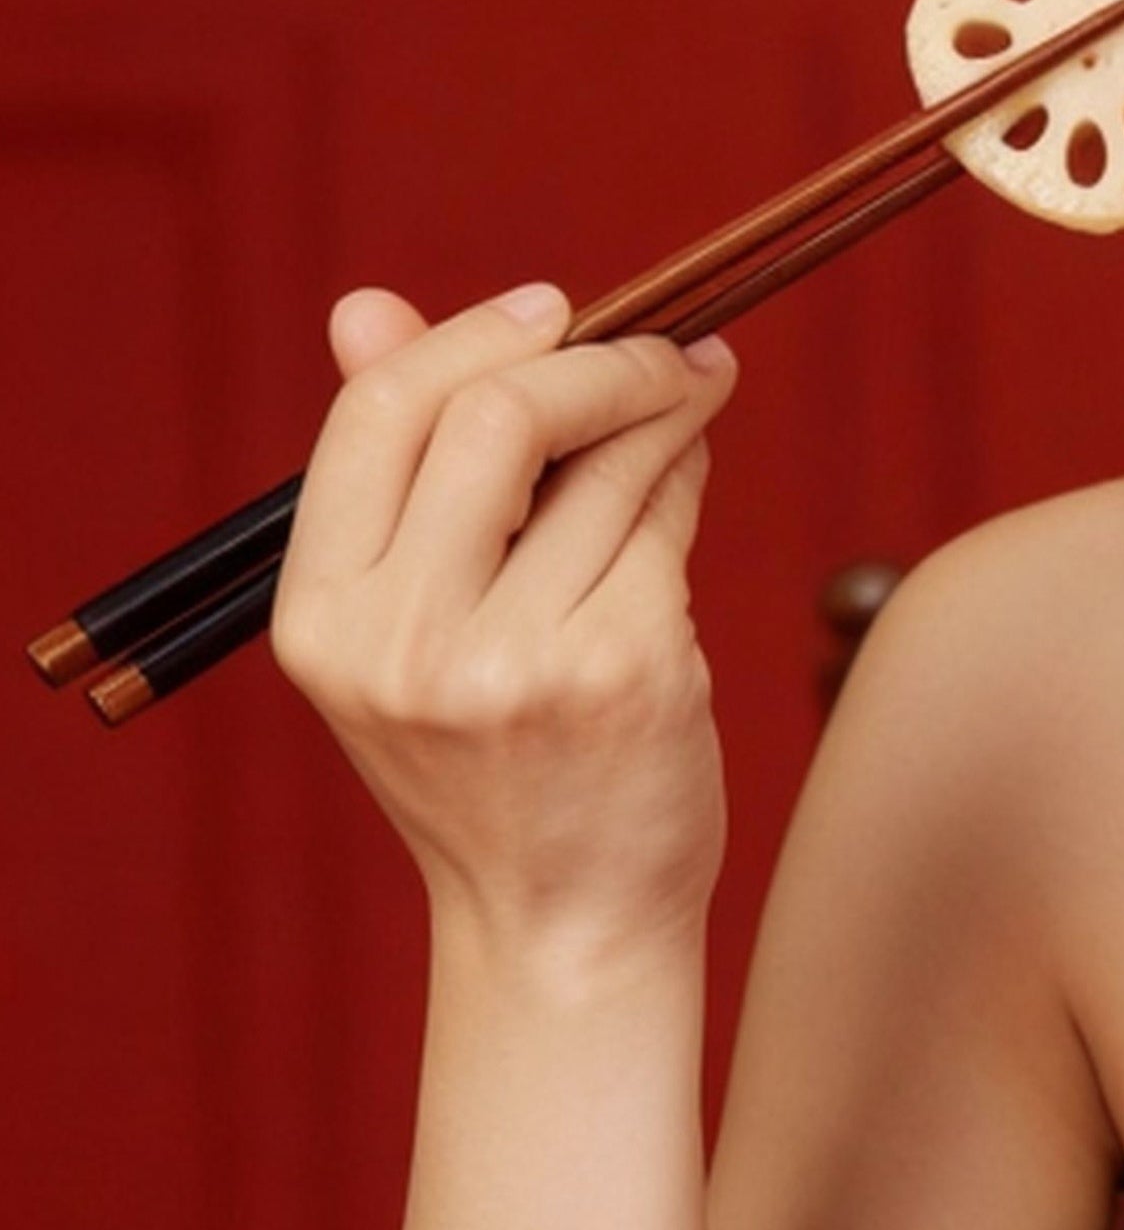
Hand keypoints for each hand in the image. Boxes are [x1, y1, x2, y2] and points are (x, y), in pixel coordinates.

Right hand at [271, 282, 735, 974]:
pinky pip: (664, 531)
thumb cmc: (490, 764)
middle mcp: (407, 641)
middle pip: (498, 416)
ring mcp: (520, 660)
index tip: (555, 306)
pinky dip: (682, 487)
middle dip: (597, 359)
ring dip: (663, 411)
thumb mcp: (402, 634)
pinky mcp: (627, 672)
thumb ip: (401, 474)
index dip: (473, 337)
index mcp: (325, 619)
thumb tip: (365, 305)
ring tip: (691, 396)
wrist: (563, 924)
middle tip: (663, 344)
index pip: (381, 417)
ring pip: (605, 470)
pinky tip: (688, 480)